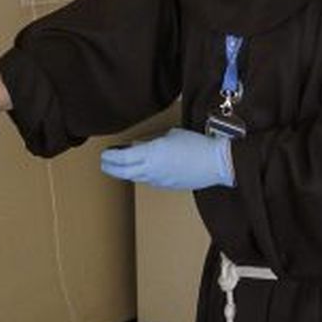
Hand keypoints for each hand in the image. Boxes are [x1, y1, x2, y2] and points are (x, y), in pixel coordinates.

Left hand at [99, 128, 232, 190]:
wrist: (217, 163)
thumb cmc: (197, 144)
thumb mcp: (172, 136)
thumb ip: (152, 142)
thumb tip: (139, 146)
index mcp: (151, 154)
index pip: (121, 159)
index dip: (110, 157)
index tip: (104, 154)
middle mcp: (151, 170)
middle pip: (123, 172)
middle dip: (110, 168)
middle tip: (104, 163)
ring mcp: (159, 180)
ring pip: (135, 178)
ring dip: (124, 172)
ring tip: (119, 166)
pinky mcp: (168, 186)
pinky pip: (148, 180)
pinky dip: (140, 174)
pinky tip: (141, 169)